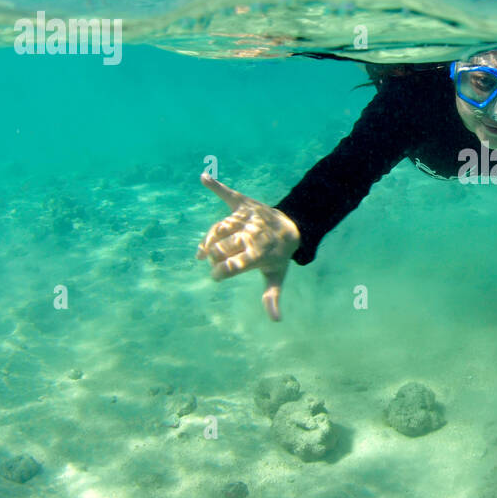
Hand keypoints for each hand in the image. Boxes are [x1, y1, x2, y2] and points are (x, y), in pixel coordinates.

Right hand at [196, 174, 301, 320]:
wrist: (291, 228)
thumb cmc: (278, 256)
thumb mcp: (277, 276)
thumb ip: (272, 296)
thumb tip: (276, 320)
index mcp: (258, 254)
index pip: (232, 266)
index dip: (218, 274)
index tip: (215, 276)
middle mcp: (251, 234)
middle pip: (221, 248)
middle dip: (213, 258)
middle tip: (215, 262)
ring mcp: (247, 217)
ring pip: (219, 228)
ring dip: (208, 239)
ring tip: (204, 251)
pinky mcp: (243, 203)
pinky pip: (229, 193)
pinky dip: (217, 185)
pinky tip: (204, 177)